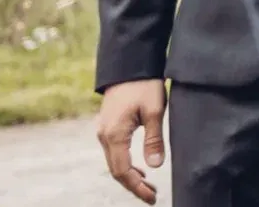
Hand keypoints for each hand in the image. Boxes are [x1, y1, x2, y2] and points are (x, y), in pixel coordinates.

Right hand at [96, 79, 166, 204]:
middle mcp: (104, 136)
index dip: (136, 188)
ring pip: (114, 162)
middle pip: (116, 170)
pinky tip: (140, 167)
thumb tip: (155, 167)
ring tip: (149, 185)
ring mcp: (104, 131)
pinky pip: (114, 152)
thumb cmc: (144, 85)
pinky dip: (126, 163)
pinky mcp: (108, 126)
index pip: (123, 172)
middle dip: (134, 186)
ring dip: (130, 176)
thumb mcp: (155, 110)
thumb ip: (154, 139)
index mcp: (114, 135)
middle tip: (152, 195)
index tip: (152, 198)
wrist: (129, 64)